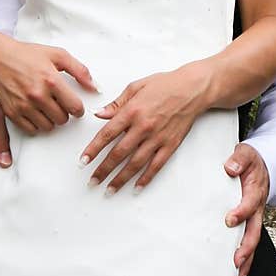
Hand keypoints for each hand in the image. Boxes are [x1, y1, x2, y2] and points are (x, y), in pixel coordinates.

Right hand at [0, 30, 97, 132]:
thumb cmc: (26, 55)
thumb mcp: (57, 55)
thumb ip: (80, 70)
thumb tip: (94, 86)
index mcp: (51, 80)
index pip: (75, 107)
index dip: (78, 109)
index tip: (75, 106)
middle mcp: (38, 95)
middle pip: (62, 119)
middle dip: (64, 112)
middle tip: (59, 103)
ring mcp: (24, 106)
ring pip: (48, 126)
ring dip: (51, 119)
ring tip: (47, 106)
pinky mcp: (12, 113)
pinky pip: (32, 130)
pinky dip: (36, 124)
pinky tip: (36, 112)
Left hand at [82, 64, 206, 192]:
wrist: (192, 89)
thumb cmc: (165, 84)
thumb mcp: (136, 87)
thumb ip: (116, 104)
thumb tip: (99, 114)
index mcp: (132, 111)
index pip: (107, 134)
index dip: (93, 149)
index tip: (83, 161)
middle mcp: (143, 127)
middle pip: (118, 153)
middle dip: (103, 170)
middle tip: (92, 181)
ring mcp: (157, 138)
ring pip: (135, 163)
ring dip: (120, 179)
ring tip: (109, 190)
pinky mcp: (170, 145)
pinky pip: (156, 166)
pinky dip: (145, 178)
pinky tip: (136, 188)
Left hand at [223, 143, 269, 275]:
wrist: (264, 165)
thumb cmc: (251, 162)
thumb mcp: (246, 154)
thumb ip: (239, 159)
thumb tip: (230, 168)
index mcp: (255, 190)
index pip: (250, 203)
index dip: (242, 211)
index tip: (230, 220)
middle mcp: (257, 208)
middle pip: (255, 230)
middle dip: (246, 247)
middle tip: (236, 260)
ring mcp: (255, 218)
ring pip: (253, 241)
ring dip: (247, 259)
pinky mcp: (250, 223)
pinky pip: (249, 242)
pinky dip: (246, 260)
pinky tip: (238, 273)